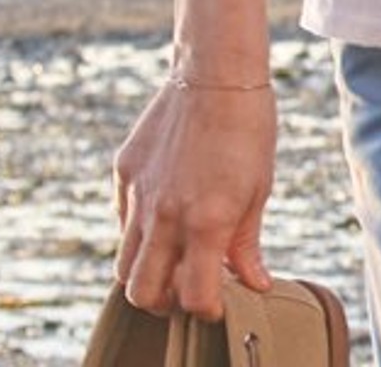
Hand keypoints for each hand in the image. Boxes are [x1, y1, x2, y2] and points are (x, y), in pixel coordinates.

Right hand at [113, 77, 277, 319]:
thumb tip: (255, 285)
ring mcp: (138, 194)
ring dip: (146, 272)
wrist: (216, 70)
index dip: (207, 310)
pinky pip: (121, 221)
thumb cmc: (249, 127)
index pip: (193, 298)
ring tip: (172, 258)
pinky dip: (138, 231)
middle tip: (187, 288)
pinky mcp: (123, 173)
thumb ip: (246, 244)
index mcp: (205, 221)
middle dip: (165, 304)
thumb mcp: (258, 188)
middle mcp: (165, 214)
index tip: (218, 302)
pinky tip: (164, 213)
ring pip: (123, 264)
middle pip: (143, 294)